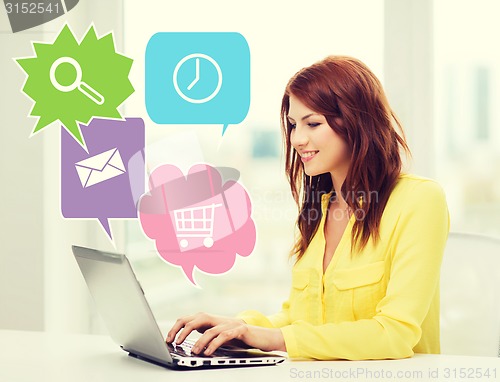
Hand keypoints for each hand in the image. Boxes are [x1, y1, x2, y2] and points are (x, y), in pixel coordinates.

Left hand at [166, 312, 285, 355]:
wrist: (264, 336)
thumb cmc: (242, 338)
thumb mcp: (220, 337)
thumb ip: (207, 335)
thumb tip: (191, 341)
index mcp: (212, 320)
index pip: (190, 319)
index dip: (178, 327)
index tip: (169, 339)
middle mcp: (219, 319)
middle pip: (196, 319)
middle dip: (182, 330)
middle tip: (174, 342)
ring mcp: (229, 323)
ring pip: (209, 329)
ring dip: (199, 341)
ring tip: (193, 351)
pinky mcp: (239, 329)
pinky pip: (224, 335)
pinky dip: (214, 344)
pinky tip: (208, 352)